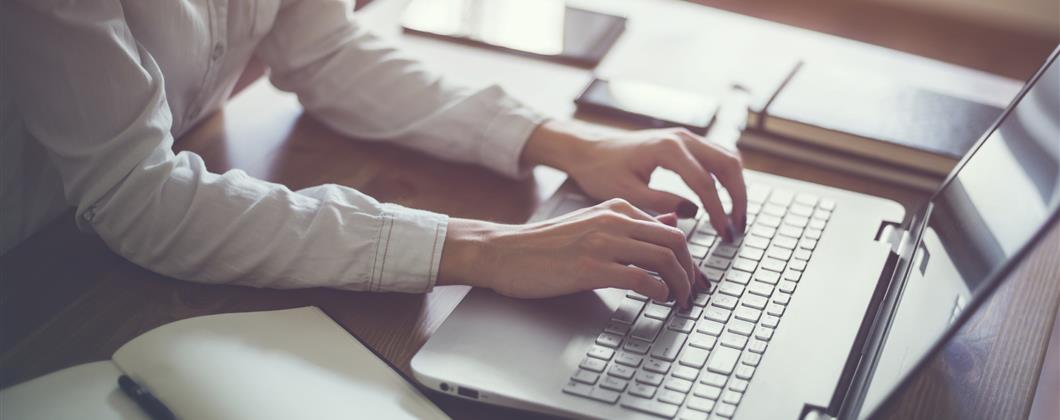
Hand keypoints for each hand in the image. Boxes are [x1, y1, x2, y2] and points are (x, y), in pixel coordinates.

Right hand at [437, 199, 704, 308]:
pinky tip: (659, 300)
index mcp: (617, 208)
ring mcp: (603, 243)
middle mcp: (614, 220)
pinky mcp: (591, 267)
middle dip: (692, 272)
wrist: (505, 252)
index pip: (671, 229)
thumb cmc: (546, 244)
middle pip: (676, 242)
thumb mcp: (593, 223)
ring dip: (680, 285)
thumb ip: (632, 224)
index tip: (693, 278)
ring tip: (680, 301)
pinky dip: (658, 291)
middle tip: (694, 293)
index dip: (690, 258)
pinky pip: (640, 278)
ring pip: (664, 258)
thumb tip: (672, 221)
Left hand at [522, 121, 746, 240]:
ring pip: (727, 158)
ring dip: (736, 187)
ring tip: (735, 218)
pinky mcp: (684, 143)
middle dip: (738, 198)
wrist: (587, 149)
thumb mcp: (627, 192)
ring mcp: (685, 137)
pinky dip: (726, 178)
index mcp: (667, 149)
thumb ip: (661, 202)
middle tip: (737, 228)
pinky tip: (723, 201)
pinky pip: (716, 157)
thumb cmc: (601, 170)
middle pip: (728, 165)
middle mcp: (681, 138)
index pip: (705, 182)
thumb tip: (693, 213)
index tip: (724, 234)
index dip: (718, 211)